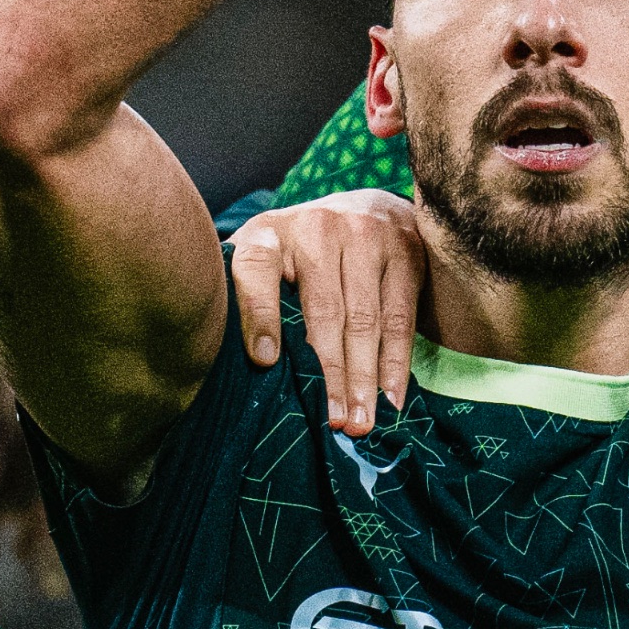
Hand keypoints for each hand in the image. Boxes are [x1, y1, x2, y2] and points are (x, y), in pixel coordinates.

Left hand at [231, 189, 429, 435]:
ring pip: (368, 319)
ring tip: (360, 420)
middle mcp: (319, 227)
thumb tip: (222, 357)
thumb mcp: (262, 257)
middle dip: (331, 374)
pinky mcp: (405, 252)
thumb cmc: (299, 250)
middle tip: (334, 422)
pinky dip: (396, 362)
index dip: (259, 315)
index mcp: (270, 233)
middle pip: (325, 311)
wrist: (365, 206)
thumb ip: (242, 294)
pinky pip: (402, 317)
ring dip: (365, 378)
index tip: (263, 363)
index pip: (256, 270)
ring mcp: (367, 236)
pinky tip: (391, 397)